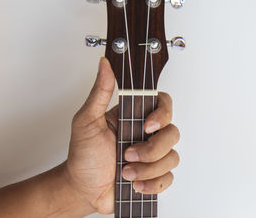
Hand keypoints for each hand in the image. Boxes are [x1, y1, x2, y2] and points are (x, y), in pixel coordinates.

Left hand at [65, 57, 179, 213]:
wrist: (82, 190)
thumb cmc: (83, 156)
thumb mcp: (86, 121)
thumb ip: (99, 92)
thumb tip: (104, 64)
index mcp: (135, 117)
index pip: (162, 104)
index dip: (162, 115)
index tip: (146, 127)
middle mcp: (147, 134)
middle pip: (172, 133)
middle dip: (151, 150)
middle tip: (127, 154)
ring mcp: (153, 156)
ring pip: (172, 157)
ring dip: (147, 169)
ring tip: (126, 173)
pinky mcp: (155, 175)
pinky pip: (169, 177)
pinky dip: (152, 184)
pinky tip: (136, 184)